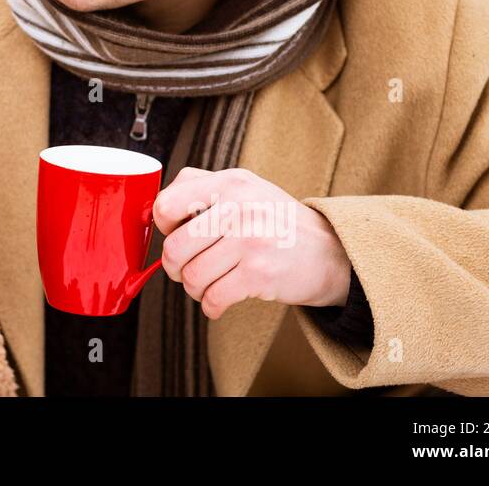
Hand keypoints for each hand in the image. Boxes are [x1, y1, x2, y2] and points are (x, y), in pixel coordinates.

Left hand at [152, 166, 351, 318]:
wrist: (331, 252)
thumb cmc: (276, 222)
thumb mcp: (244, 188)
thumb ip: (202, 189)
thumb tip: (157, 212)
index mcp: (230, 182)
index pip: (166, 205)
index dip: (164, 227)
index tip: (177, 235)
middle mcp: (239, 207)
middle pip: (174, 248)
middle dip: (175, 267)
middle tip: (187, 269)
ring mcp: (250, 240)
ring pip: (191, 277)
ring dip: (194, 289)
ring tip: (208, 284)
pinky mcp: (259, 274)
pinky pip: (213, 298)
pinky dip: (210, 306)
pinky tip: (219, 301)